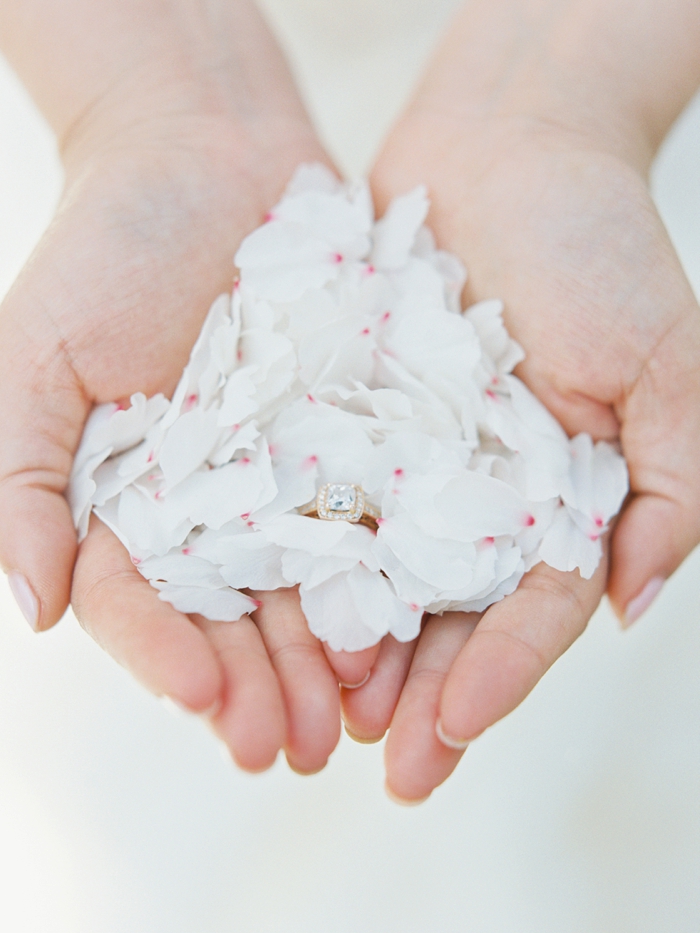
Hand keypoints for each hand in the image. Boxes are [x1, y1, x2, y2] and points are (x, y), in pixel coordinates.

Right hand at [0, 4, 377, 774]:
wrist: (207, 155)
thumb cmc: (105, 249)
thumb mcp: (33, 362)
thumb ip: (19, 487)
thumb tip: (33, 610)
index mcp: (128, 508)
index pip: (142, 606)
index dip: (169, 660)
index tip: (206, 701)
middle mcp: (212, 512)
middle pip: (234, 622)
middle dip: (261, 689)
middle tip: (289, 750)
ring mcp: (288, 484)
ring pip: (309, 595)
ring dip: (328, 665)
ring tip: (353, 722)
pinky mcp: (356, 447)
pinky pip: (374, 528)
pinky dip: (387, 587)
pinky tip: (405, 636)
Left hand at [350, 19, 699, 799]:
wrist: (506, 150)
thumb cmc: (597, 247)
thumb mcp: (666, 364)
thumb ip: (671, 487)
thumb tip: (634, 606)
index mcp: (561, 501)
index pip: (531, 613)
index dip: (497, 677)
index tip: (453, 735)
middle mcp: (484, 500)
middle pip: (451, 621)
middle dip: (422, 698)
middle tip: (387, 773)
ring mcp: (416, 469)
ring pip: (384, 584)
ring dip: (358, 656)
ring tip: (323, 719)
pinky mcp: (353, 427)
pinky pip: (328, 509)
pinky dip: (309, 568)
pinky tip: (280, 620)